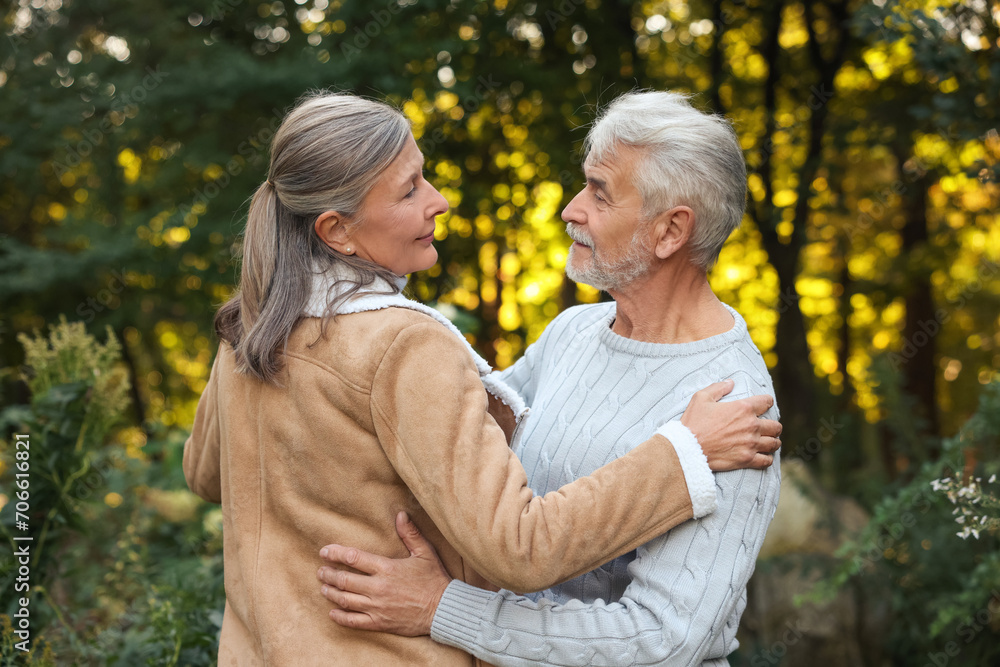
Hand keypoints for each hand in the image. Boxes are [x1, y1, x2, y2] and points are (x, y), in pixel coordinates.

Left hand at [316, 511, 451, 635]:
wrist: (443, 610)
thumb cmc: (434, 579)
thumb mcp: (424, 553)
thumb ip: (410, 534)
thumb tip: (400, 514)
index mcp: (387, 568)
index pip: (354, 558)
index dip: (335, 553)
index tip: (324, 551)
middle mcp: (378, 587)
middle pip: (344, 580)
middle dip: (328, 574)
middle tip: (320, 571)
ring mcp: (377, 607)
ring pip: (345, 600)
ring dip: (331, 593)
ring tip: (323, 588)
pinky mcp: (379, 622)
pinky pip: (354, 621)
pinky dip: (340, 617)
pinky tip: (333, 612)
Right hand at [680, 379, 780, 470]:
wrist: (687, 448)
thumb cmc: (693, 422)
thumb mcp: (701, 398)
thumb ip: (718, 388)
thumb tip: (730, 383)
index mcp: (743, 408)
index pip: (767, 402)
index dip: (766, 402)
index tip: (764, 405)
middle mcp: (751, 426)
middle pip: (776, 426)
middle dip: (773, 425)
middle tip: (766, 427)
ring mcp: (751, 444)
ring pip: (774, 443)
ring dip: (772, 441)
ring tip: (766, 441)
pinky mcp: (747, 460)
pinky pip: (767, 461)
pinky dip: (767, 458)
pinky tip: (762, 456)